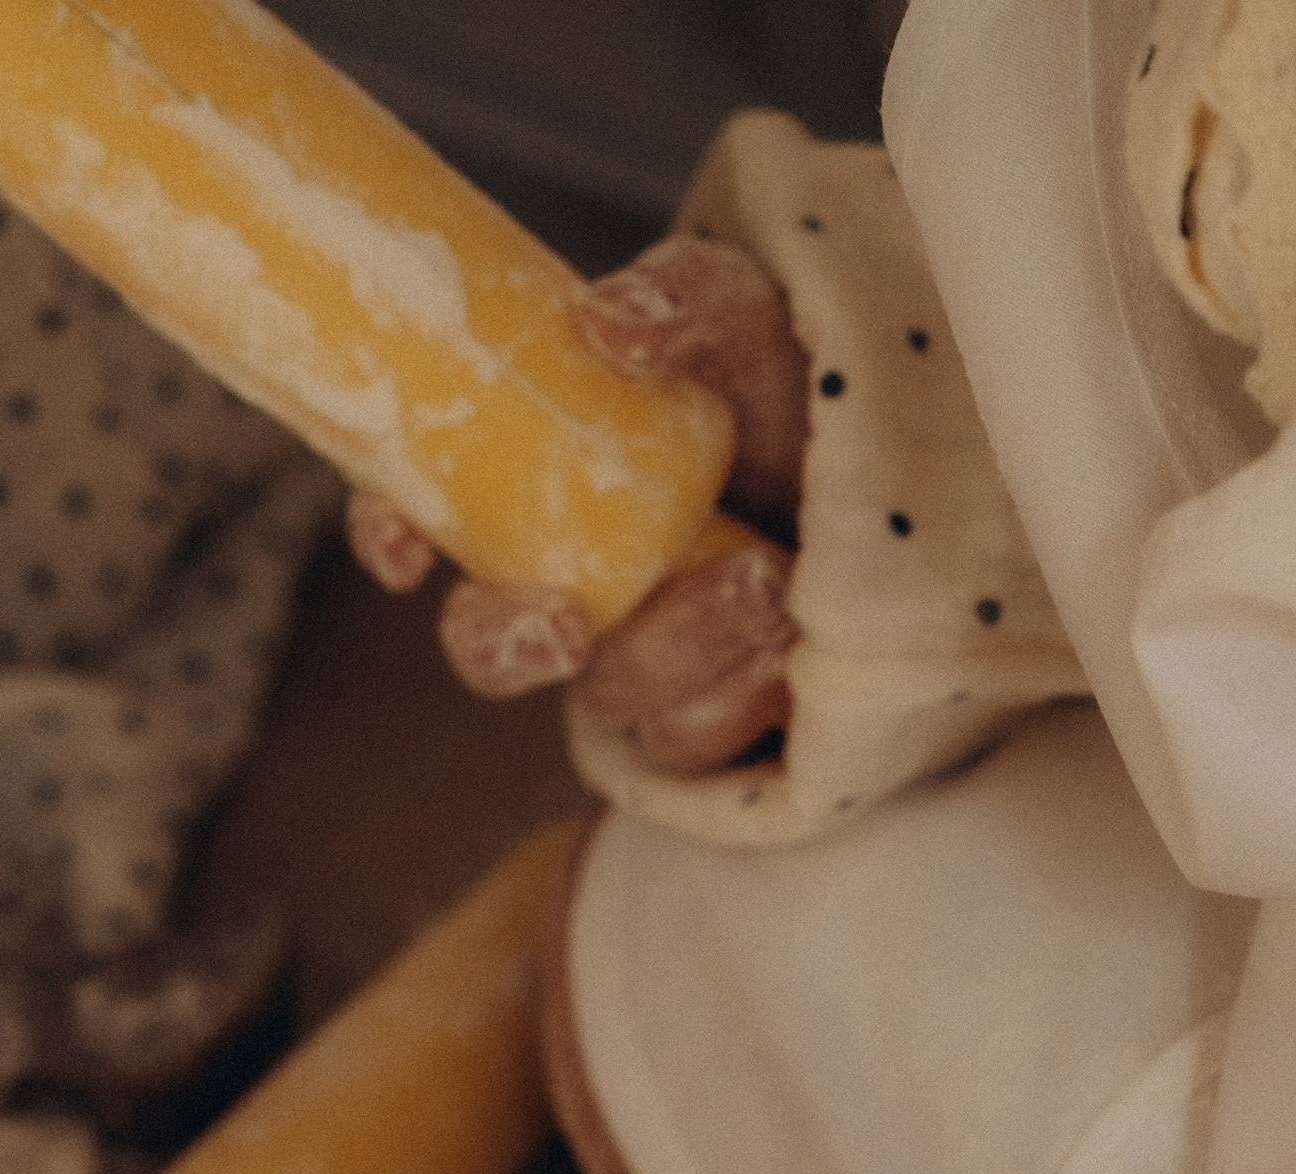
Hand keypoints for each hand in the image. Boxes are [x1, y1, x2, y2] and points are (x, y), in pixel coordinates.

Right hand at [346, 236, 809, 780]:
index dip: (391, 533)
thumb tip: (605, 321)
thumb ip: (686, 301)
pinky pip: (690, 749)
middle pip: (486, 646)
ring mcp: (635, 669)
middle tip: (566, 622)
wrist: (903, 475)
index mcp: (541, 482)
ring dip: (683, 647)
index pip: (425, 511)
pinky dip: (742, 696)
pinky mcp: (702, 734)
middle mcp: (572, 584)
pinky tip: (798, 649)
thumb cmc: (797, 390)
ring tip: (774, 580)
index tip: (405, 550)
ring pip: (608, 697)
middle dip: (508, 644)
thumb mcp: (749, 316)